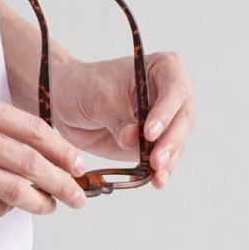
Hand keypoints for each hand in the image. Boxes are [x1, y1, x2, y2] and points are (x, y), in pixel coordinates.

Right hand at [0, 84, 90, 217]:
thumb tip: (30, 143)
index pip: (32, 129)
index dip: (61, 150)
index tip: (78, 164)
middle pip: (30, 162)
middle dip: (62, 182)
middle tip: (79, 196)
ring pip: (11, 189)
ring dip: (38, 202)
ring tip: (51, 207)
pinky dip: (1, 210)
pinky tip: (7, 208)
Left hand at [47, 52, 195, 189]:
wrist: (66, 100)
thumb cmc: (84, 86)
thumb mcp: (98, 98)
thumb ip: (118, 119)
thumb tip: (132, 139)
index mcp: (159, 68)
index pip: (175, 88)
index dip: (166, 111)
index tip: (149, 132)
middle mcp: (169, 93)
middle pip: (183, 117)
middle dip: (171, 141)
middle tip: (156, 160)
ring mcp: (164, 119)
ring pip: (177, 141)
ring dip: (169, 160)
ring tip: (157, 176)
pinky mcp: (155, 142)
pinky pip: (164, 157)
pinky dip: (160, 170)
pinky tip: (153, 180)